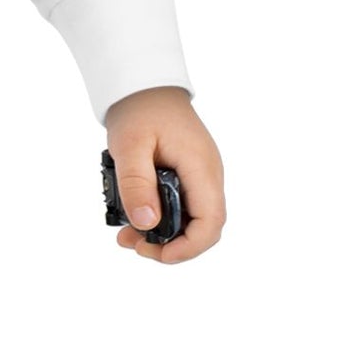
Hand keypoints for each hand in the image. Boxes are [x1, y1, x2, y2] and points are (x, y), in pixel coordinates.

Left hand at [103, 85, 225, 263]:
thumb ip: (136, 183)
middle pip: (203, 226)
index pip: (211, 222)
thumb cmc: (139, 109)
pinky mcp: (189, 173)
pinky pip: (183, 204)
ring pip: (192, 218)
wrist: (143, 84)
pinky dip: (162, 216)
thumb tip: (147, 224)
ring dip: (164, 232)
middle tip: (133, 244)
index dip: (189, 247)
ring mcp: (200, 174)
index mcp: (201, 168)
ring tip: (127, 233)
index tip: (159, 254)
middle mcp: (208, 175)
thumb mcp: (130, 145)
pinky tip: (136, 215)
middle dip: (171, 245)